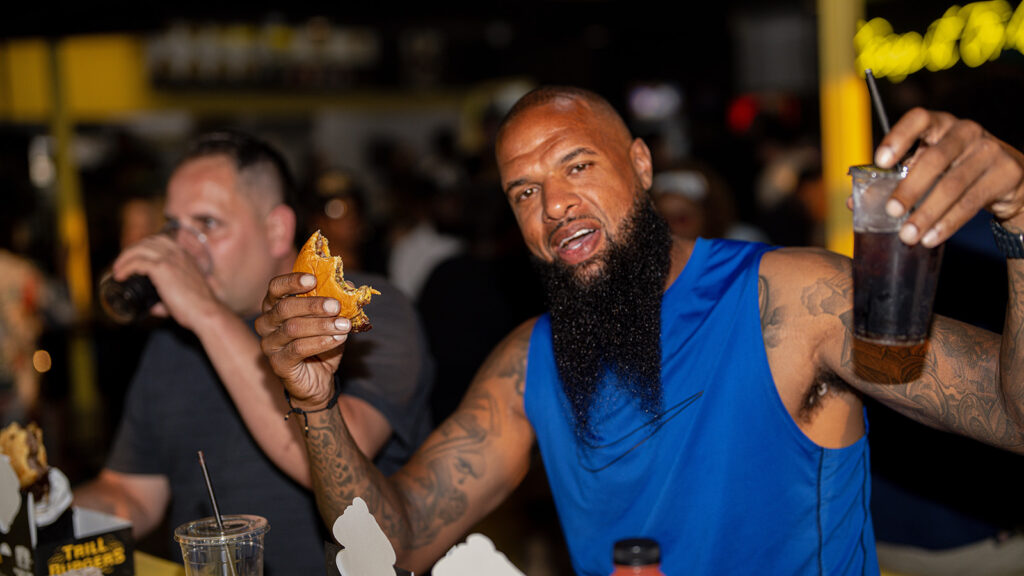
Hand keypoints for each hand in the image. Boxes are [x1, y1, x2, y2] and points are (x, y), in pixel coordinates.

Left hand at [111, 234, 217, 328]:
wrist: (205, 311)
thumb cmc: (197, 307)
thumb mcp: (183, 295)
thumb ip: (167, 299)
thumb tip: (154, 308)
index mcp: (185, 255)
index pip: (160, 241)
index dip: (144, 247)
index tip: (134, 259)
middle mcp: (178, 253)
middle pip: (147, 241)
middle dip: (132, 250)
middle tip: (122, 264)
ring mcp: (170, 259)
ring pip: (139, 249)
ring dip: (125, 257)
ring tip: (118, 269)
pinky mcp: (162, 268)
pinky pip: (137, 262)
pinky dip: (125, 267)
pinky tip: (120, 276)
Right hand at [256, 272, 350, 409]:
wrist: (318, 379)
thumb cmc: (321, 344)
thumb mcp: (331, 319)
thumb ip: (336, 302)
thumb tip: (348, 285)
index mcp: (275, 306)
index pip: (276, 287)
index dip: (292, 281)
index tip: (313, 280)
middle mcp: (266, 323)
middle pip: (284, 307)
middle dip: (313, 305)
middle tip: (336, 305)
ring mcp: (269, 344)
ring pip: (293, 328)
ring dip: (322, 325)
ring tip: (344, 325)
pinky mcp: (278, 363)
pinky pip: (297, 349)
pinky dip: (321, 342)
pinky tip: (338, 339)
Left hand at [876, 107, 1023, 245]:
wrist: (1006, 177)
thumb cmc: (954, 169)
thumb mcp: (927, 167)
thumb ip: (895, 179)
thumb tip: (854, 202)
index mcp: (939, 124)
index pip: (919, 119)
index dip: (899, 137)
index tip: (880, 161)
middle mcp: (965, 132)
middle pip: (935, 158)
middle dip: (910, 188)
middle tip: (891, 211)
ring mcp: (988, 151)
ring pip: (953, 185)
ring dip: (927, 213)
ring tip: (908, 235)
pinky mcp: (1005, 173)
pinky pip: (972, 202)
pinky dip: (948, 223)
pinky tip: (931, 238)